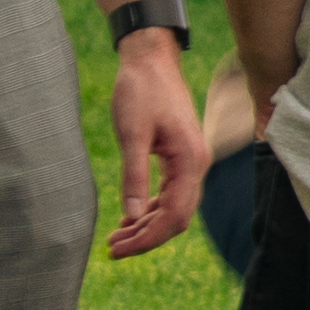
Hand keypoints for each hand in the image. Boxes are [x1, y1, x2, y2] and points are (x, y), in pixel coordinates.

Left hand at [100, 26, 200, 257]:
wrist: (151, 60)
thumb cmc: (141, 91)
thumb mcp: (132, 134)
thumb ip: (133, 175)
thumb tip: (129, 214)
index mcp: (190, 161)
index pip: (174, 216)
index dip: (147, 239)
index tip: (117, 249)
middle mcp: (197, 164)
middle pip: (178, 218)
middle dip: (146, 237)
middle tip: (112, 248)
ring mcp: (191, 161)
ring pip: (175, 207)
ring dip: (147, 225)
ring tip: (116, 236)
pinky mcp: (181, 156)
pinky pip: (171, 193)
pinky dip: (151, 208)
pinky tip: (131, 214)